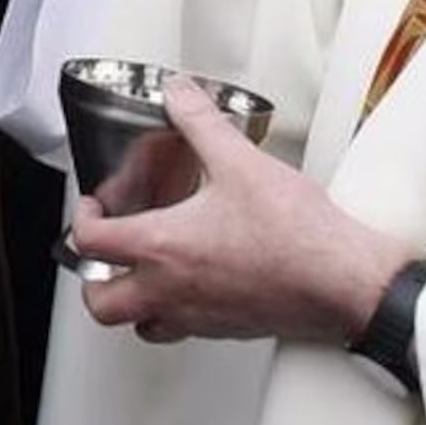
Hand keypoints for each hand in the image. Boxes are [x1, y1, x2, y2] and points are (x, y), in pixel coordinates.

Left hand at [73, 77, 408, 345]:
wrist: (342, 281)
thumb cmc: (295, 234)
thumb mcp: (240, 161)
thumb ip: (201, 122)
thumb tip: (179, 94)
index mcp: (163, 248)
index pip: (92, 244)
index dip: (83, 220)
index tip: (93, 207)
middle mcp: (171, 290)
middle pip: (102, 303)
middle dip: (93, 278)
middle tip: (105, 252)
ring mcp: (198, 317)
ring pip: (140, 325)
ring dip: (132, 301)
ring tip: (143, 272)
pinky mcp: (226, 329)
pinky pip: (182, 330)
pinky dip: (173, 312)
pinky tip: (195, 284)